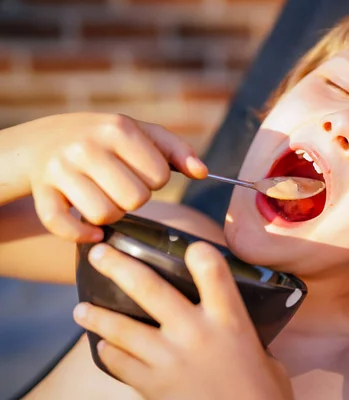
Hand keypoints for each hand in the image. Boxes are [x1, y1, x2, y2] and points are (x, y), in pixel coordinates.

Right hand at [17, 113, 206, 241]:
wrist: (42, 140)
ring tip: (104, 198)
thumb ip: (176, 151)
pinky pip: (65, 226)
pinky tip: (92, 230)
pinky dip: (82, 234)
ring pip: (106, 214)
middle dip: (134, 199)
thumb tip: (203, 172)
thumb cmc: (105, 140)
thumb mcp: (140, 134)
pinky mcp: (42, 191)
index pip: (160, 176)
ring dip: (111, 214)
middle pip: (136, 199)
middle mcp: (87, 145)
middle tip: (121, 187)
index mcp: (118, 128)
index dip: (155, 180)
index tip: (139, 171)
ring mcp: (61, 168)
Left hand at [73, 242, 293, 399]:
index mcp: (229, 320)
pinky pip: (120, 363)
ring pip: (122, 328)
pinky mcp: (153, 385)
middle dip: (119, 266)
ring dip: (97, 316)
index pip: (212, 270)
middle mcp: (195, 333)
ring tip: (81, 309)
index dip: (198, 253)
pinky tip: (105, 348)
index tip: (189, 248)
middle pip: (150, 289)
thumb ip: (241, 335)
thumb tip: (230, 329)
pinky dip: (109, 353)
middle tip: (98, 254)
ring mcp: (169, 359)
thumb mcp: (261, 355)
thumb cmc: (261, 394)